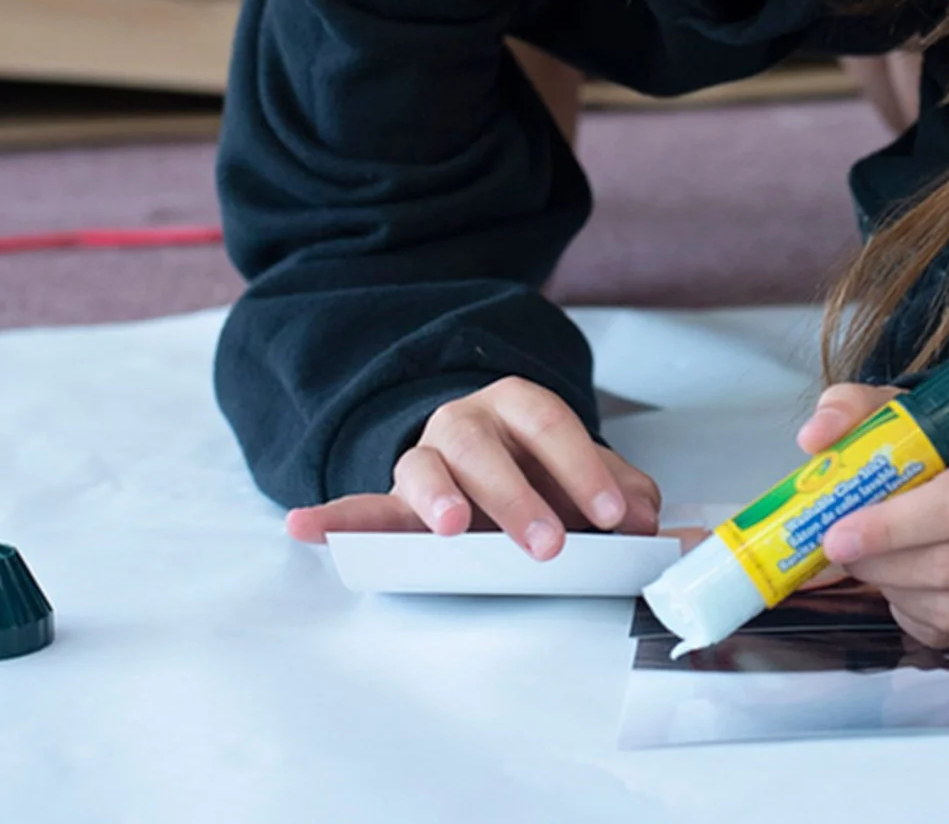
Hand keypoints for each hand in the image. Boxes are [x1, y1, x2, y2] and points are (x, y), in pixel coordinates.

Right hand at [283, 377, 661, 557]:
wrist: (489, 463)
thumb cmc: (541, 472)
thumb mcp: (587, 477)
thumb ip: (621, 492)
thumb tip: (645, 519)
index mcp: (519, 405)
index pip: (550, 423)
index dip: (583, 467)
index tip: (612, 516)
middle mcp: (465, 421)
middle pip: (484, 446)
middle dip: (517, 495)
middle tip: (548, 544)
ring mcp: (425, 457)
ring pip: (423, 465)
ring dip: (437, 499)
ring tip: (449, 527)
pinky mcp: (393, 499)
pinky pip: (359, 504)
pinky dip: (333, 517)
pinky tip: (303, 525)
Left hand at [802, 382, 948, 649]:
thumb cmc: (943, 449)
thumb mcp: (902, 413)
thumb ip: (853, 410)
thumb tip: (813, 438)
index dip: (892, 526)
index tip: (837, 534)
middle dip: (882, 563)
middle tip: (838, 552)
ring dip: (894, 589)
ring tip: (868, 564)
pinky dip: (914, 613)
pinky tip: (899, 584)